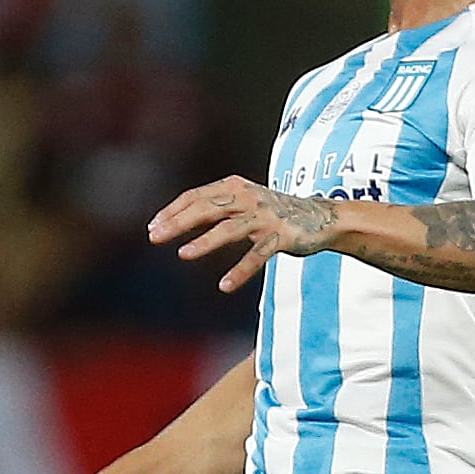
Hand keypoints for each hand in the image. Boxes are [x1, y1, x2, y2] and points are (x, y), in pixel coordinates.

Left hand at [149, 175, 331, 293]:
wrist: (322, 218)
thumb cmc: (273, 214)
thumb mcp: (242, 205)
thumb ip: (215, 208)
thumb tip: (176, 222)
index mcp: (234, 188)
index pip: (196, 196)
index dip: (173, 211)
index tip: (152, 227)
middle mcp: (248, 198)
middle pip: (207, 208)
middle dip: (178, 222)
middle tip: (155, 237)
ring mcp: (266, 217)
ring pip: (230, 229)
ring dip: (206, 241)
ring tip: (184, 254)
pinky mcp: (282, 236)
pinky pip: (258, 255)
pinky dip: (241, 270)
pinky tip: (224, 286)